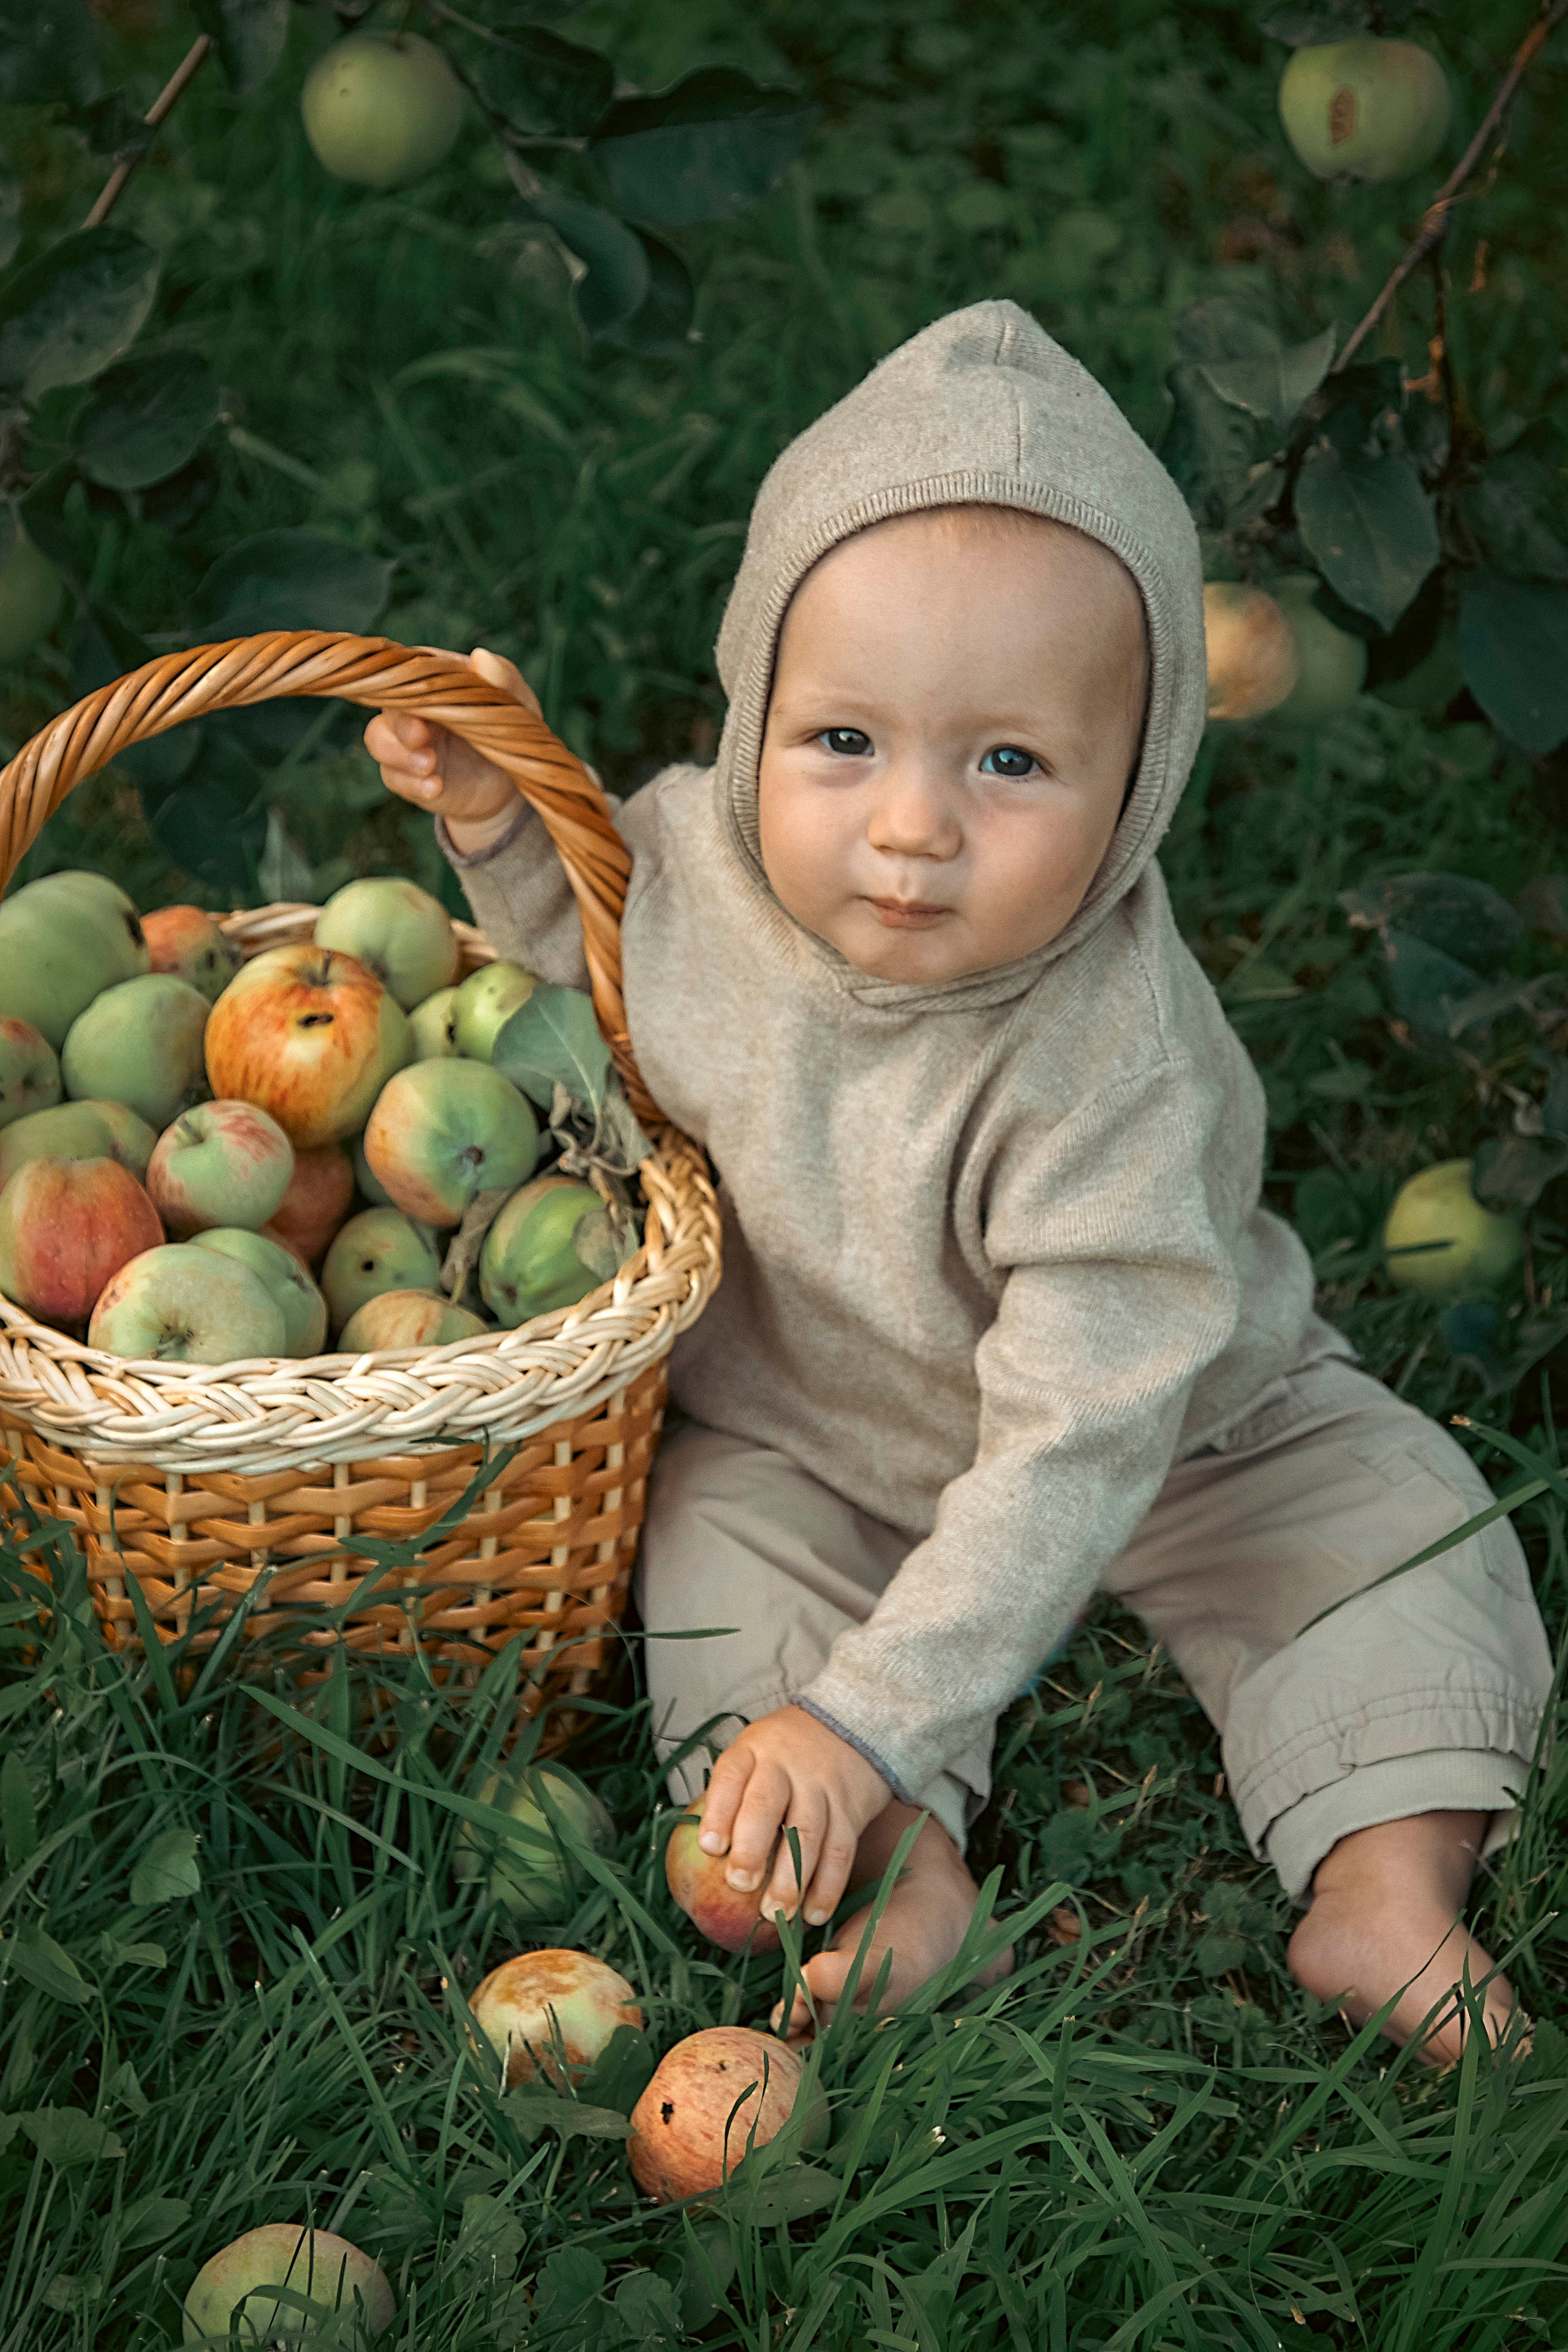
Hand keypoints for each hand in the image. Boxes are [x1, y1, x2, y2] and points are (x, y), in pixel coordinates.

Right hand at [363, 645, 535, 853]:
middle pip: (387, 706)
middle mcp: (410, 706)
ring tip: (429, 766)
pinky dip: (412, 784)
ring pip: (378, 739)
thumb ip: (503, 678)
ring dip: (400, 754)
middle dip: (401, 723)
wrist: (508, 782)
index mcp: (432, 679)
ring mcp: (403, 741)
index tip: (423, 700)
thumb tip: (481, 657)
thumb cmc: (508, 728)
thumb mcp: (516, 702)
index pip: (406, 670)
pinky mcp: (404, 775)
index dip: (406, 683)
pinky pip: (394, 777)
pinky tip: (435, 787)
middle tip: (421, 737)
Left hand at [699, 1705, 890, 1928]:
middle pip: (767, 1805)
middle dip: (752, 1849)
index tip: (711, 1847)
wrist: (851, 1726)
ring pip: (807, 1834)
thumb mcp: (753, 1753)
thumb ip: (731, 1794)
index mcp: (753, 1750)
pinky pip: (841, 1851)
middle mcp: (786, 1766)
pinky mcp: (850, 1808)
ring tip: (776, 1914)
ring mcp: (821, 1787)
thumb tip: (699, 1857)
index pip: (731, 1777)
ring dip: (791, 1880)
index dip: (719, 1811)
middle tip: (740, 1885)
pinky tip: (814, 1914)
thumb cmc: (784, 1754)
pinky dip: (829, 1886)